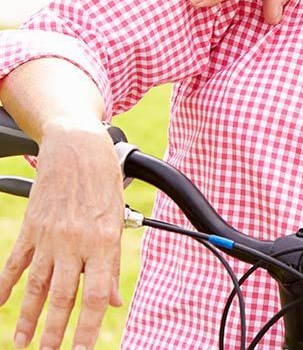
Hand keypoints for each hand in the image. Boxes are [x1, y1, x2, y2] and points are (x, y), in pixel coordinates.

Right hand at [0, 124, 123, 348]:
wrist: (78, 146)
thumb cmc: (105, 180)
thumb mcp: (119, 218)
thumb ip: (111, 262)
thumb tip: (110, 300)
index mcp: (104, 241)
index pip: (95, 295)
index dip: (89, 326)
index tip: (84, 349)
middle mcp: (75, 242)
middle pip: (64, 297)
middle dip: (55, 332)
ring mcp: (50, 236)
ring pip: (37, 286)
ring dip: (28, 318)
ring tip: (22, 343)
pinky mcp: (32, 228)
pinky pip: (16, 263)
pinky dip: (6, 286)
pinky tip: (0, 304)